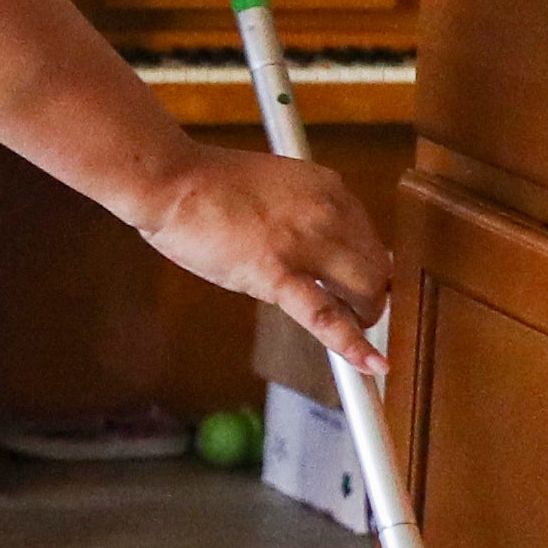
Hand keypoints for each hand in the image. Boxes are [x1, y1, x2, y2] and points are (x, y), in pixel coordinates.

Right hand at [138, 147, 398, 366]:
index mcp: (328, 187)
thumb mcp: (274, 188)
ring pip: (363, 291)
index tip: (362, 283)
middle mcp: (329, 212)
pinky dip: (353, 345)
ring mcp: (306, 243)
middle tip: (360, 312)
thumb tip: (311, 249)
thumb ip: (300, 215)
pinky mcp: (278, 273)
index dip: (367, 266)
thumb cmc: (205, 185)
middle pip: (377, 266)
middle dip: (372, 295)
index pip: (369, 238)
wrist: (170, 182)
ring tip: (361, 335)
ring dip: (365, 317)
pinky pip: (327, 317)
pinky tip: (372, 366)